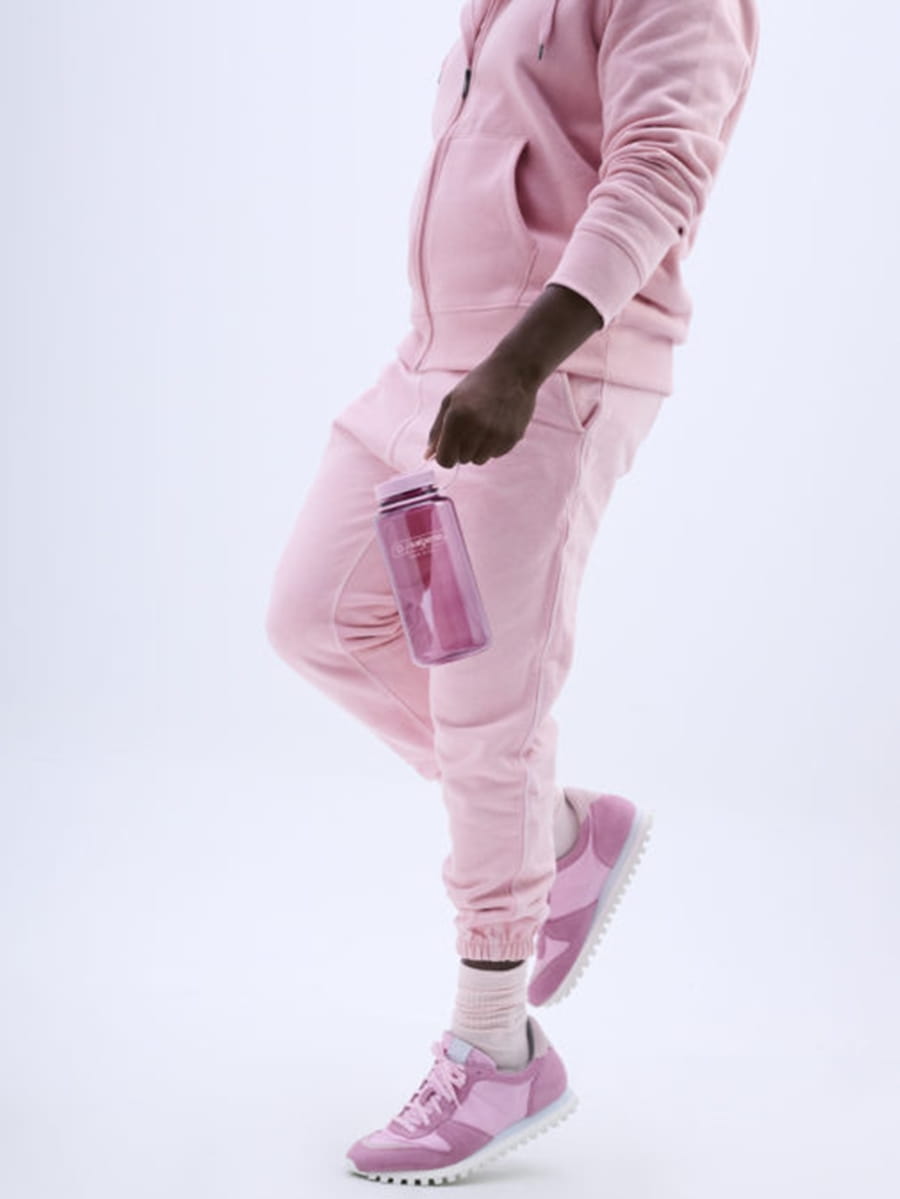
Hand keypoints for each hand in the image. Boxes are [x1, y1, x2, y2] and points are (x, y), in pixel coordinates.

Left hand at [423, 355, 538, 467]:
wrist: (514, 371)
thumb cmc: (478, 384)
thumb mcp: (450, 401)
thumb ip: (437, 430)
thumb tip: (428, 456)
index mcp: (457, 417)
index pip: (445, 460)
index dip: (444, 456)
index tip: (448, 447)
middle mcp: (477, 428)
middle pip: (462, 460)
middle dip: (461, 448)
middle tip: (469, 426)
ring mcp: (496, 435)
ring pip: (479, 460)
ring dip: (478, 448)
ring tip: (483, 425)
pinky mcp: (512, 438)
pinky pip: (495, 455)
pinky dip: (493, 445)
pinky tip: (497, 424)